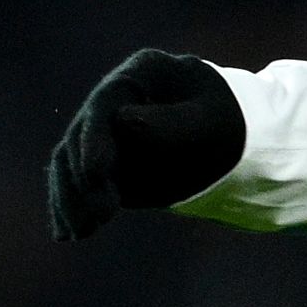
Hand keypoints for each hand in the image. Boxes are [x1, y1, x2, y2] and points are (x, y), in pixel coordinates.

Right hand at [43, 50, 245, 240]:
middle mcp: (115, 97)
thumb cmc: (228, 124)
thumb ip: (171, 123)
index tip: (95, 173)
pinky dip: (72, 205)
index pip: (106, 104)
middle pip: (80, 134)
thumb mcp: (210, 122)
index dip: (95, 138)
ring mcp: (105, 128)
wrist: (236, 140)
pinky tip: (69, 233)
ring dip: (70, 197)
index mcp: (143, 73)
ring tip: (78, 233)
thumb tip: (123, 122)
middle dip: (82, 178)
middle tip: (99, 217)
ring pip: (70, 159)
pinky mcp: (105, 158)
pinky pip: (77, 181)